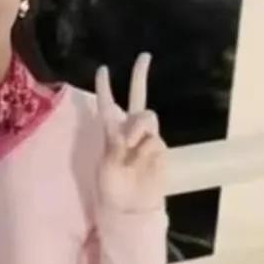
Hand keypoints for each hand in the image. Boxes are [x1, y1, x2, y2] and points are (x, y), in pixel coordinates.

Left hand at [94, 52, 167, 212]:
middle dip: (140, 76)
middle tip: (144, 56)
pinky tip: (140, 163)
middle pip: (138, 98)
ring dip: (137, 127)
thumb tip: (134, 132)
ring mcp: (147, 138)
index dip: (105, 88)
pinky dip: (145, 149)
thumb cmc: (112, 188)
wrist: (131, 207)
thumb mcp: (106, 165)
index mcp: (111, 133)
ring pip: (147, 117)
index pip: (107, 106)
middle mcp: (130, 131)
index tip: (102, 69)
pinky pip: (154, 140)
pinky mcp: (160, 148)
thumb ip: (117, 144)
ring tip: (130, 147)